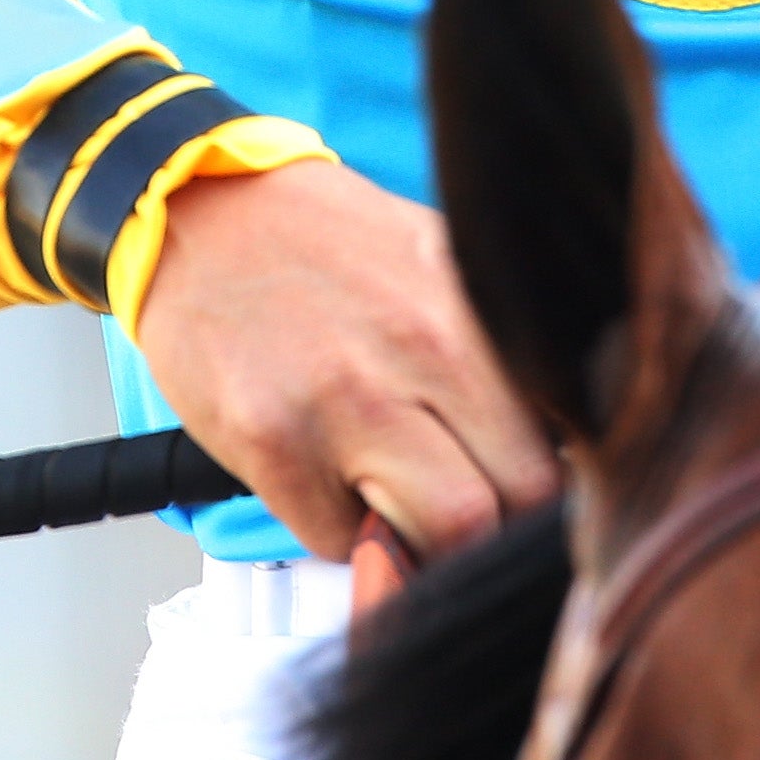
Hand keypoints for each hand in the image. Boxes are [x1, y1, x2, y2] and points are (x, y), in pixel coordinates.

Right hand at [128, 158, 561, 603]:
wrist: (197, 211)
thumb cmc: (323, 244)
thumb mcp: (437, 264)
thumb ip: (497, 349)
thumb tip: (563, 436)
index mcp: (469, 313)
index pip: (562, 449)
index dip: (551, 493)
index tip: (529, 497)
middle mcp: (419, 354)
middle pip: (514, 509)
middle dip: (495, 534)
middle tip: (465, 516)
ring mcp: (341, 402)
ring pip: (442, 541)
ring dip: (424, 548)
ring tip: (397, 506)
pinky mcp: (270, 440)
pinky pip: (339, 542)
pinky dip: (341, 535)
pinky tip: (326, 482)